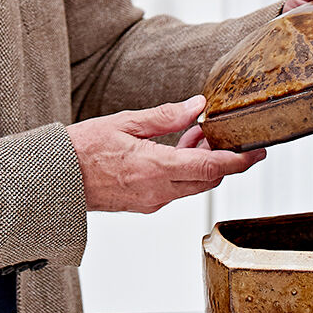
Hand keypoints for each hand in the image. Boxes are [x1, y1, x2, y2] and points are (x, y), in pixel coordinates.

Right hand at [67, 95, 263, 213]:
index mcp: (156, 168)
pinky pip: (175, 190)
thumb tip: (197, 107)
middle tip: (217, 134)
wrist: (53, 179)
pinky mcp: (143, 205)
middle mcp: (158, 191)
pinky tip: (171, 152)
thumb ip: (166, 116)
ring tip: (191, 136)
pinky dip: (182, 172)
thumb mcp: (126, 122)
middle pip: (208, 179)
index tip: (259, 151)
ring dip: (199, 163)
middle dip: (220, 158)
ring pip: (192, 185)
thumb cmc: (81, 149)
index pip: (212, 167)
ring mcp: (151, 201)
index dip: (240, 161)